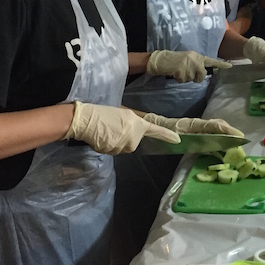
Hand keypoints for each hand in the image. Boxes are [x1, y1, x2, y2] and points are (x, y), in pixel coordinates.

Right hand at [63, 101, 179, 154]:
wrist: (86, 120)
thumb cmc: (103, 113)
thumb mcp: (122, 112)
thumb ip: (134, 121)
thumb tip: (141, 127)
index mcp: (137, 124)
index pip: (155, 130)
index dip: (167, 135)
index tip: (178, 140)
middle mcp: (134, 136)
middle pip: (134, 142)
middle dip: (125, 138)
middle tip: (113, 128)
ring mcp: (124, 145)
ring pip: (123, 148)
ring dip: (116, 143)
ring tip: (106, 131)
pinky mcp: (114, 151)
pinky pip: (114, 151)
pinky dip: (108, 146)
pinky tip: (101, 138)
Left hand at [143, 113, 243, 136]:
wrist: (150, 125)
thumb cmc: (158, 131)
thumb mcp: (166, 136)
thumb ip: (177, 138)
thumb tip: (186, 140)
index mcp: (191, 124)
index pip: (212, 126)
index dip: (225, 130)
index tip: (237, 135)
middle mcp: (195, 124)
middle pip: (216, 125)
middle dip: (229, 131)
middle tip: (241, 140)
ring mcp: (195, 127)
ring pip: (214, 128)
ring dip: (226, 133)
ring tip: (236, 141)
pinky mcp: (193, 131)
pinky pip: (209, 132)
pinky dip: (218, 135)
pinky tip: (223, 143)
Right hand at [146, 50, 231, 82]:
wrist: (161, 59)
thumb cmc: (174, 60)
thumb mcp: (187, 59)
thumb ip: (196, 65)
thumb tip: (202, 75)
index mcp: (197, 56)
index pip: (210, 61)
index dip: (221, 64)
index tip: (230, 66)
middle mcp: (194, 59)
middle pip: (202, 76)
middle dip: (196, 78)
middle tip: (186, 73)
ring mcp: (188, 65)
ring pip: (192, 79)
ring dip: (185, 78)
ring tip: (178, 71)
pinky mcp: (181, 71)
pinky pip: (183, 81)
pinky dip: (178, 79)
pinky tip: (174, 73)